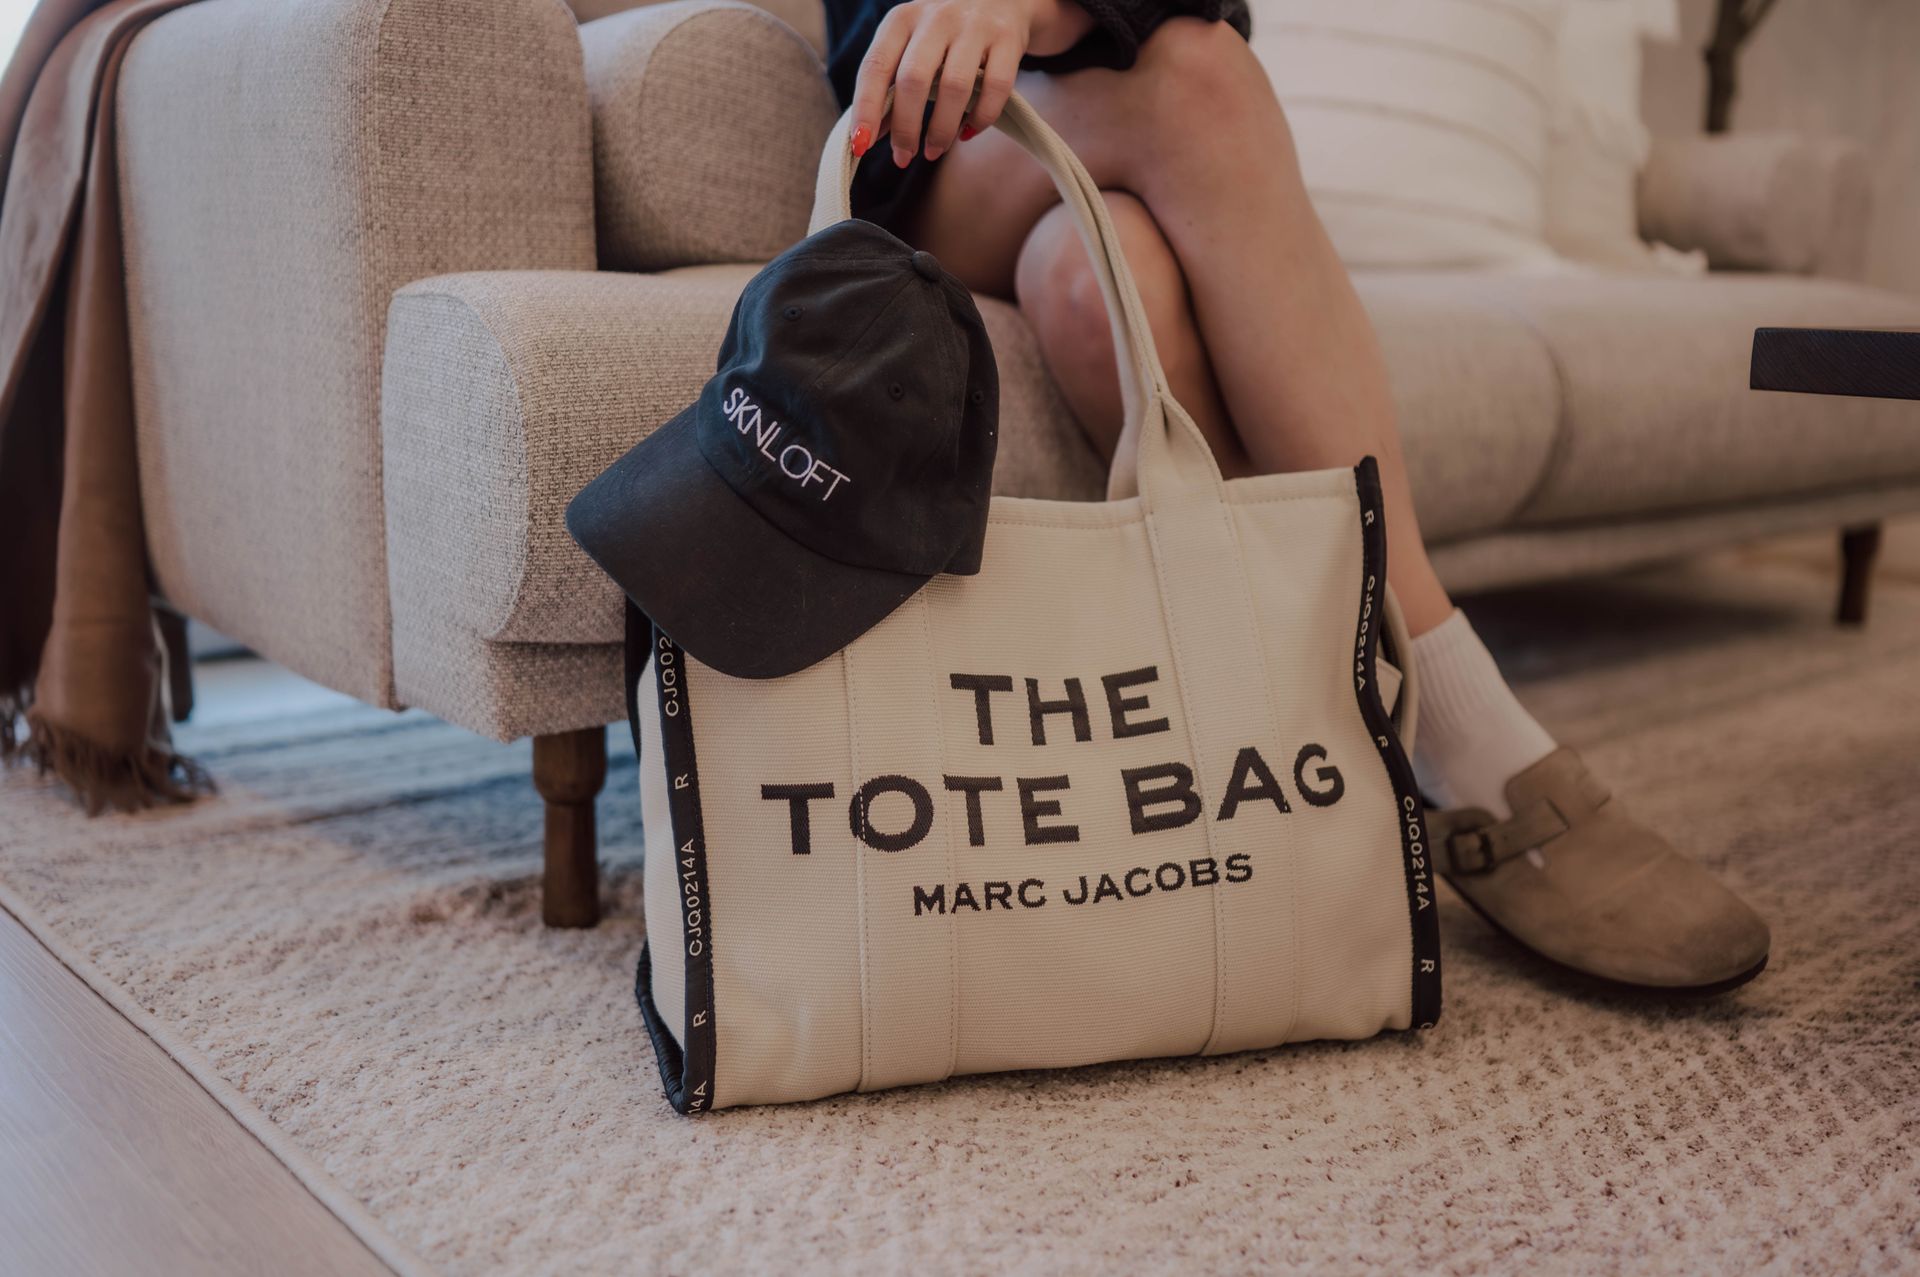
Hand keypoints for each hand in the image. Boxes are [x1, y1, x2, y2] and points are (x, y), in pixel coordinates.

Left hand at [850, 0, 1094, 166]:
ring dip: (941, 128)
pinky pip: (995, 87)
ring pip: (954, 86)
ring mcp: (974, 26)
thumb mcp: (911, 48)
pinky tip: (969, 132)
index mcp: (902, 20)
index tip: (860, 145)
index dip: (866, 109)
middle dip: (906, 127)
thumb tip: (867, 137)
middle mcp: (936, 17)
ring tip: (935, 150)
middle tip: (905, 156)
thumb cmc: (946, 34)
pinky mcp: (1007, 38)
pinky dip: (981, 117)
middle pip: (914, 79)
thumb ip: (890, 88)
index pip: (875, 66)